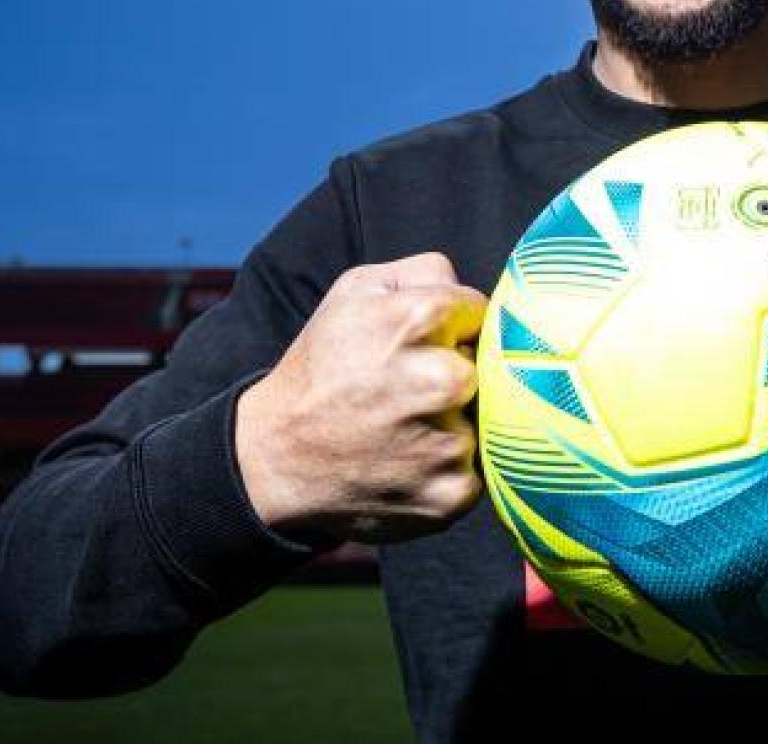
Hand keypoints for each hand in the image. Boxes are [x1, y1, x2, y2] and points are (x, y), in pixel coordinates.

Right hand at [235, 251, 486, 545]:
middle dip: (461, 374)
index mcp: (418, 319)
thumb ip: (425, 272)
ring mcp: (448, 443)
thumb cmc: (323, 367)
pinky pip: (480, 468)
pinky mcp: (451, 495)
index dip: (454, 329)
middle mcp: (439, 381)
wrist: (275, 458)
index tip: (425, 347)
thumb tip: (476, 290)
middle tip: (415, 390)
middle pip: (492, 366)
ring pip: (488, 418)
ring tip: (408, 427)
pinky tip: (411, 460)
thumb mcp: (355, 291)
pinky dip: (451, 466)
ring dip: (458, 420)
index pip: (482, 313)